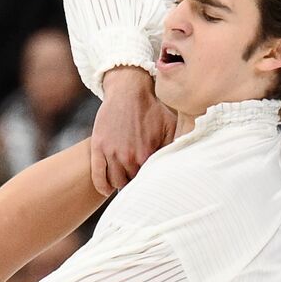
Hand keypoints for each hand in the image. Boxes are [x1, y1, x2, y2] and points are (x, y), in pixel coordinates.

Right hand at [91, 67, 175, 195]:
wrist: (128, 91)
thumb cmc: (151, 108)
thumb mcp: (170, 125)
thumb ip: (175, 145)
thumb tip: (181, 163)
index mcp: (147, 154)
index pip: (148, 180)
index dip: (150, 182)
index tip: (152, 182)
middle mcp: (129, 157)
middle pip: (131, 183)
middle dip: (136, 184)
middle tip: (139, 185)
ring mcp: (112, 153)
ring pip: (116, 182)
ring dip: (120, 184)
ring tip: (126, 182)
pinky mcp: (99, 148)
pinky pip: (98, 176)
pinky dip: (103, 186)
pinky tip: (107, 190)